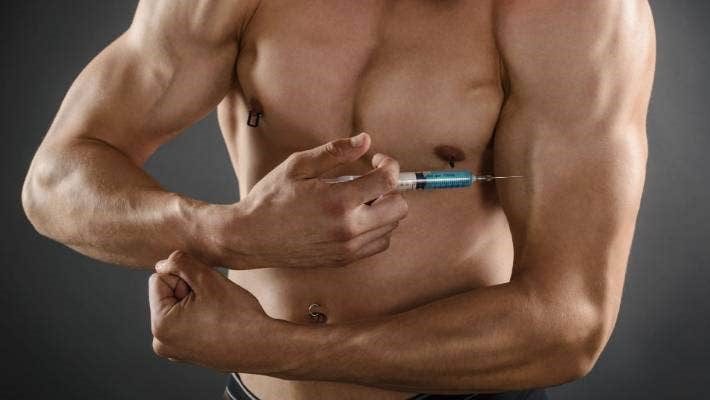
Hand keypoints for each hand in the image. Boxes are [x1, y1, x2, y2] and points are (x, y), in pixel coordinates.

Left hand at [149, 251, 276, 372]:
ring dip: (195, 303)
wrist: (264, 346)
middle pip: (167, 296)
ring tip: (218, 313)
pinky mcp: (188, 354)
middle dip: (188, 291)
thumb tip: (161, 264)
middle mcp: (161, 342)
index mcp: (160, 325)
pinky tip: (220, 324)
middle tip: (214, 302)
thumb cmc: (238, 314)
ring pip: (178, 308)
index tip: (205, 291)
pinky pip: (186, 324)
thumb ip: (179, 262)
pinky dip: (200, 318)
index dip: (183, 277)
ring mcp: (174, 351)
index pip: (158, 280)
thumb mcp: (206, 278)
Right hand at [208, 133, 408, 268]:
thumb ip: (335, 152)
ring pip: (391, 227)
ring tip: (358, 199)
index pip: (389, 181)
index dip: (389, 164)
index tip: (376, 160)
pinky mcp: (344, 260)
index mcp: (339, 201)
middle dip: (391, 188)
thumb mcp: (298, 166)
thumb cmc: (270, 200)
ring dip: (383, 209)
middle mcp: (350, 229)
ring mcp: (348, 248)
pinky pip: (378, 244)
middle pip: (400, 207)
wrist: (249, 239)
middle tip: (370, 180)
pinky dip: (376, 228)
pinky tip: (355, 217)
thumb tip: (366, 140)